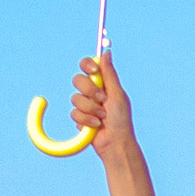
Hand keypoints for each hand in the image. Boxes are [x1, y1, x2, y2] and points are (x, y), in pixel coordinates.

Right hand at [69, 47, 136, 166]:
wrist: (115, 143)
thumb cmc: (121, 119)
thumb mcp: (117, 94)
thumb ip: (110, 74)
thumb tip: (106, 53)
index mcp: (104, 83)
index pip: (88, 66)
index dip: (87, 65)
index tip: (94, 71)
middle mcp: (93, 92)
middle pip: (77, 80)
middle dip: (89, 91)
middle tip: (102, 99)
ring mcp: (85, 105)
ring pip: (75, 98)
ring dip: (90, 108)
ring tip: (102, 117)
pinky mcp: (80, 118)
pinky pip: (74, 113)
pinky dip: (86, 120)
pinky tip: (96, 126)